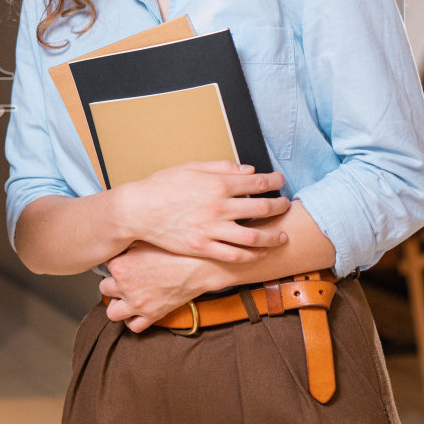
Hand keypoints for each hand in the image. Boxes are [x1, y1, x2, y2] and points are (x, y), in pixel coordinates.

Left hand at [99, 242, 221, 332]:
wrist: (199, 266)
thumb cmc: (175, 250)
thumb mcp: (146, 239)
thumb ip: (127, 244)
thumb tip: (118, 243)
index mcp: (119, 266)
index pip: (103, 265)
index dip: (113, 262)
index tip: (121, 260)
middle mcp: (124, 287)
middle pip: (104, 288)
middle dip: (112, 283)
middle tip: (123, 278)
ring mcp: (137, 303)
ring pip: (112, 312)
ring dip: (117, 304)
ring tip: (126, 296)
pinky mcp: (152, 315)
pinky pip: (133, 326)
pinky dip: (132, 320)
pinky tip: (137, 310)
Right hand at [107, 160, 289, 262]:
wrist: (138, 211)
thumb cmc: (161, 186)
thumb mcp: (191, 168)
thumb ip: (221, 167)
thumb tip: (247, 170)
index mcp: (217, 184)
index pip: (257, 182)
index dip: (274, 181)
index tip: (280, 181)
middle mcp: (219, 207)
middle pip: (262, 208)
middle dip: (280, 206)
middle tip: (286, 206)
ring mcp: (212, 230)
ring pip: (254, 236)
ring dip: (273, 236)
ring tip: (282, 235)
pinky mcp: (203, 247)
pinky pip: (235, 255)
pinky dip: (252, 255)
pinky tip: (260, 253)